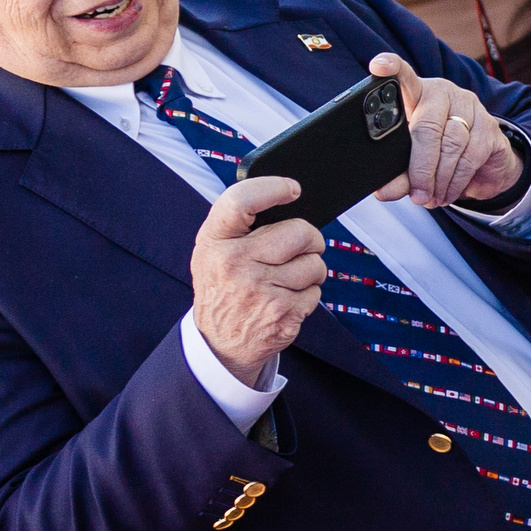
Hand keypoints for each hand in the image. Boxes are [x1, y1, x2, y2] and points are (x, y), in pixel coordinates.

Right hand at [191, 177, 325, 387]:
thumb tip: (287, 200)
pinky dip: (308, 295)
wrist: (219, 343)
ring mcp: (260, 290)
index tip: (292, 189)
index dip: (272, 187)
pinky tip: (286, 300)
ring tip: (288, 279)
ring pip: (315, 264)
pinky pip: (316, 292)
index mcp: (215, 242)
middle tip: (303, 247)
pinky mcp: (282, 313)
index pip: (241, 201)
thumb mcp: (213, 253)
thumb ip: (240, 226)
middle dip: (310, 239)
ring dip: (311, 271)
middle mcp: (235, 264)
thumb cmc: (224, 287)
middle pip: (300, 232)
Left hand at [366, 55, 523, 208]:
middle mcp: (444, 93)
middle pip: (428, 127)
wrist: (484, 164)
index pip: (404, 77)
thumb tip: (384, 192)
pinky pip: (471, 156)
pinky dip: (457, 180)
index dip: (392, 68)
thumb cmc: (439, 155)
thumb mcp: (414, 164)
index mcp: (417, 94)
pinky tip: (447, 193)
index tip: (378, 66)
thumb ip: (399, 175)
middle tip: (416, 194)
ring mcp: (470, 107)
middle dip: (420, 167)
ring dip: (439, 178)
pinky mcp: (490, 126)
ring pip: (451, 144)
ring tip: (429, 198)